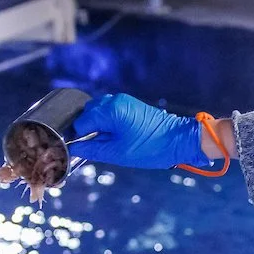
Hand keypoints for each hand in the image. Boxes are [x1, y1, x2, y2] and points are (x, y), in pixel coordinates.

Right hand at [68, 93, 223, 172]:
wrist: (179, 140)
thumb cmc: (151, 147)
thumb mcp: (117, 153)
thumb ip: (92, 149)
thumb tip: (73, 149)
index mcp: (111, 110)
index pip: (81, 121)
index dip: (77, 136)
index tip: (76, 149)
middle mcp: (114, 100)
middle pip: (87, 114)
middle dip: (85, 130)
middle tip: (90, 147)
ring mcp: (122, 100)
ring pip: (97, 112)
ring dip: (95, 126)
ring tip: (103, 143)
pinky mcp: (129, 105)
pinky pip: (108, 111)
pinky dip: (105, 123)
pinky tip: (111, 136)